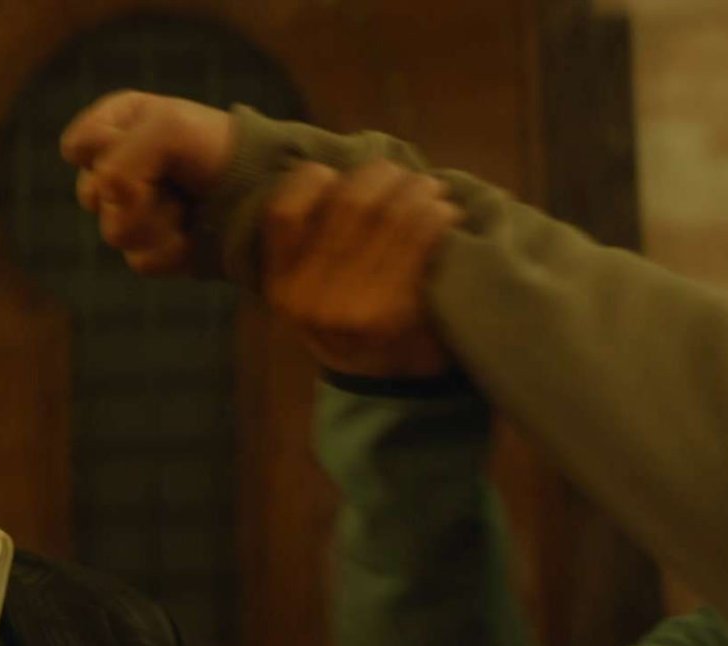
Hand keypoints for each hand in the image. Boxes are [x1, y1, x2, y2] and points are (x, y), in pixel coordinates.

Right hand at [60, 90, 232, 273]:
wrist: (262, 188)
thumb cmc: (214, 146)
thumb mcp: (166, 129)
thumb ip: (119, 160)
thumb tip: (109, 203)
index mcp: (115, 127)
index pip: (78, 148)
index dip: (110, 151)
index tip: (151, 143)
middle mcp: (117, 169)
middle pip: (93, 195)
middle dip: (136, 191)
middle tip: (174, 178)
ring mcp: (131, 212)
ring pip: (116, 232)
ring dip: (158, 222)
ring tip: (187, 204)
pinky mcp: (150, 248)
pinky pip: (140, 260)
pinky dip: (172, 248)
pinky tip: (192, 231)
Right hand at [263, 160, 460, 377]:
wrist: (391, 390)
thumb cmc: (353, 326)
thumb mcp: (313, 291)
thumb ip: (313, 241)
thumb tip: (345, 173)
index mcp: (281, 286)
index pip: (283, 211)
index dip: (312, 180)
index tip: (337, 176)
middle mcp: (308, 298)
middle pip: (347, 204)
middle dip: (383, 177)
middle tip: (404, 176)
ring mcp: (350, 306)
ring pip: (387, 215)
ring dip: (417, 191)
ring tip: (432, 190)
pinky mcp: (394, 311)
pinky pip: (417, 240)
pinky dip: (437, 217)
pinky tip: (446, 214)